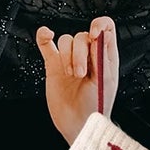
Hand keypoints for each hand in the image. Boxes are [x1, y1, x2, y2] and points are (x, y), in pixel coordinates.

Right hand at [35, 16, 118, 143]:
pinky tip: (46, 34)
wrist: (79, 124)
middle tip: (80, 74)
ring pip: (65, 41)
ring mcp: (70, 60)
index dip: (99, 25)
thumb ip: (101, 55)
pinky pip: (46, 45)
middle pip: (81, 36)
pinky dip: (44, 37)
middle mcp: (88, 55)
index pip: (105, 28)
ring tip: (70, 75)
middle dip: (79, 54)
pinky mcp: (53, 65)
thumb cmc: (96, 106)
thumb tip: (100, 32)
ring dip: (67, 57)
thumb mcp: (105, 80)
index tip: (94, 33)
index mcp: (105, 56)